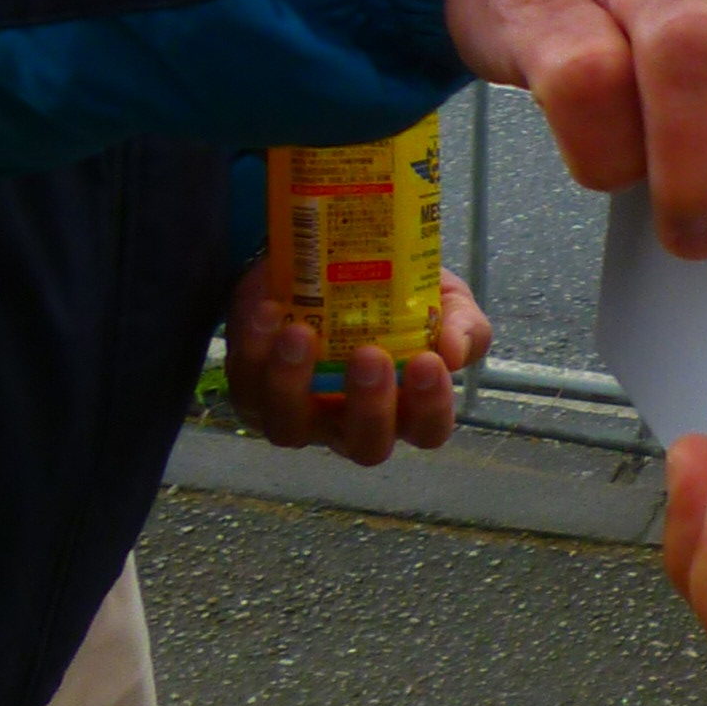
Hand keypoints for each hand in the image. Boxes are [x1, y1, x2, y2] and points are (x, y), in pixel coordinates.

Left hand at [228, 260, 490, 465]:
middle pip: (365, 446)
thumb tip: (450, 350)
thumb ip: (461, 323)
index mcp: (405, 407)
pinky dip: (252, 352)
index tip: (429, 363)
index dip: (430, 408)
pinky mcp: (252, 394)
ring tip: (301, 332)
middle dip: (368, 407)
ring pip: (290, 428)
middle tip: (370, 355)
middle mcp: (351, 424)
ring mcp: (299, 416)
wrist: (326, 259)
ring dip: (294, 384)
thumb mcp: (443, 298)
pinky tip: (267, 312)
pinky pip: (246, 388)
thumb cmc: (393, 292)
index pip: (428, 430)